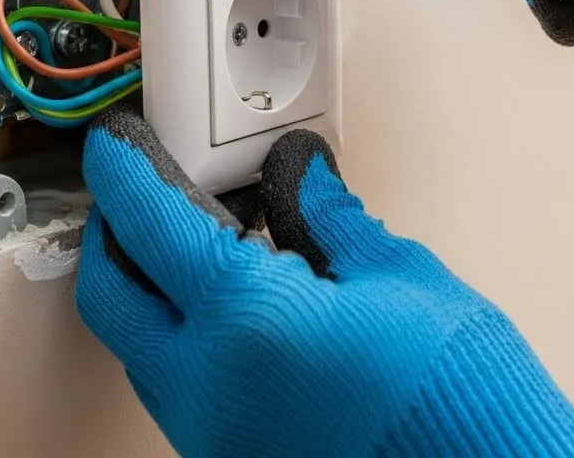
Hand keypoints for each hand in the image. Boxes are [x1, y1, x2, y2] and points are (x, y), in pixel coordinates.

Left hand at [75, 106, 573, 457]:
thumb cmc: (460, 395)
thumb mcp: (402, 278)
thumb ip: (333, 222)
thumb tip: (302, 179)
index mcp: (247, 321)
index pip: (149, 224)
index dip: (124, 171)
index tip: (118, 145)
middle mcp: (209, 387)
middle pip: (113, 297)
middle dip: (113, 236)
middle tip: (133, 195)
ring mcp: (215, 435)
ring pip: (138, 351)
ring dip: (146, 294)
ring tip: (186, 249)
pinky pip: (177, 391)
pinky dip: (182, 341)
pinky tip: (228, 316)